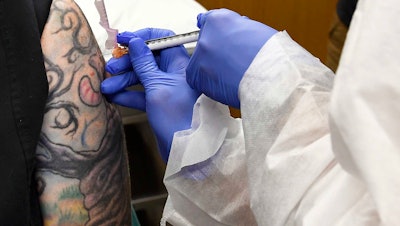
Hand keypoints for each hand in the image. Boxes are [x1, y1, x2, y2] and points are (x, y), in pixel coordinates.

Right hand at [101, 28, 199, 161]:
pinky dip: (128, 94)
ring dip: (123, 80)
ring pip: (142, 76)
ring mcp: (166, 88)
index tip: (123, 40)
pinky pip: (141, 93)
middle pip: (148, 58)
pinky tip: (113, 97)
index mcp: (180, 64)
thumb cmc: (177, 116)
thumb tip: (135, 42)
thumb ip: (144, 64)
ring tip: (105, 87)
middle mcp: (174, 73)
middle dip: (127, 62)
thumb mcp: (157, 86)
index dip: (142, 37)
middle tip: (110, 69)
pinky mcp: (159, 103)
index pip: (163, 39)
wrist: (185, 150)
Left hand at [187, 9, 276, 107]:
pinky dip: (211, 85)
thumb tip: (231, 34)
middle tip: (234, 63)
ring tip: (233, 75)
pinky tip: (228, 84)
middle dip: (216, 54)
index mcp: (219, 20)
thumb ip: (236, 30)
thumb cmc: (270, 55)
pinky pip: (200, 82)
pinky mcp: (197, 77)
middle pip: (204, 45)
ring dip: (213, 71)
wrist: (270, 77)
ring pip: (201, 65)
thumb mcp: (254, 30)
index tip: (220, 42)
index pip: (207, 22)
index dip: (216, 36)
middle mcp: (206, 36)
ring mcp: (200, 57)